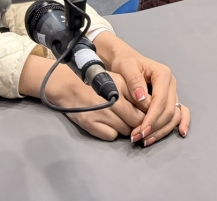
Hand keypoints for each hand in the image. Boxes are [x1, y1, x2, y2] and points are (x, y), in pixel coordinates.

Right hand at [19, 53, 145, 140]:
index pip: (144, 104)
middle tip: (137, 123)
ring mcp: (101, 113)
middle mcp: (113, 99)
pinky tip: (109, 125)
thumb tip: (150, 106)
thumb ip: (132, 92)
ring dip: (127, 129)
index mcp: (121, 85)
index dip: (149, 112)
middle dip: (140, 123)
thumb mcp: (116, 80)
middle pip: (137, 119)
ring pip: (126, 129)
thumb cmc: (94, 83)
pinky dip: (113, 133)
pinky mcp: (91, 124)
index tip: (148, 114)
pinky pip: (111, 136)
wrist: (67, 85)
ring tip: (121, 121)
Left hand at [95, 33, 189, 146]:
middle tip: (137, 138)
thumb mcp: (126, 67)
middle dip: (154, 127)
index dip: (152, 118)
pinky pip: (181, 111)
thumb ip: (134, 81)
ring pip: (174, 115)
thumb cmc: (126, 63)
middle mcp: (171, 84)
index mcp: (163, 74)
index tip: (140, 130)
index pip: (160, 100)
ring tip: (146, 140)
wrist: (127, 59)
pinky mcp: (170, 99)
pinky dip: (182, 122)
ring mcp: (172, 92)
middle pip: (169, 111)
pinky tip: (181, 132)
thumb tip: (142, 97)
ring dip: (162, 130)